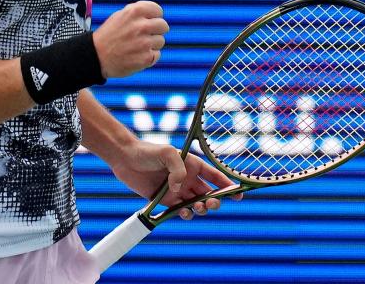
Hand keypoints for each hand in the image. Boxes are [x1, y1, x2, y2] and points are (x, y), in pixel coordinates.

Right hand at [93, 1, 168, 78]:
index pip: (158, 10)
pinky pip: (157, 55)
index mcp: (134, 12)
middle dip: (156, 30)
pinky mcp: (146, 58)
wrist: (95, 56)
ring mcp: (144, 43)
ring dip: (152, 44)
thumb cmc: (108, 35)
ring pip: (160, 41)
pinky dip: (149, 56)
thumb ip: (138, 13)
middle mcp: (141, 26)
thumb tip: (156, 14)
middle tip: (144, 35)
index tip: (148, 21)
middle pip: (163, 26)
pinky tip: (137, 55)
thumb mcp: (120, 16)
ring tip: (137, 47)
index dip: (154, 17)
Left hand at [110, 140, 240, 219]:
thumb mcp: (167, 153)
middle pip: (209, 194)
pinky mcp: (164, 201)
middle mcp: (187, 179)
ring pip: (196, 205)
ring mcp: (177, 191)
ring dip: (201, 209)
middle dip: (215, 202)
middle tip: (211, 204)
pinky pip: (180, 211)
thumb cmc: (147, 151)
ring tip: (196, 207)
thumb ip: (178, 170)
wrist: (125, 159)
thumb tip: (179, 190)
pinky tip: (184, 211)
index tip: (239, 194)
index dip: (228, 186)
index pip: (216, 177)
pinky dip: (185, 214)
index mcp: (193, 165)